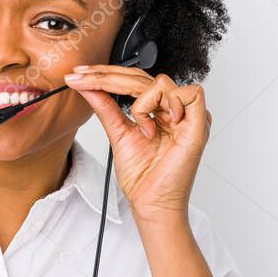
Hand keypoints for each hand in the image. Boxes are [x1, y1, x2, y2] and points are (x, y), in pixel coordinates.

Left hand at [64, 65, 211, 225]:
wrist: (150, 202)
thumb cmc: (141, 175)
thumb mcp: (117, 132)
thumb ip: (105, 106)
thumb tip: (86, 85)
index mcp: (158, 111)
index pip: (134, 80)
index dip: (107, 74)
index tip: (78, 76)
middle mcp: (174, 110)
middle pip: (143, 76)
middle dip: (108, 76)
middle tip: (81, 78)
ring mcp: (187, 117)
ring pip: (162, 82)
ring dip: (141, 102)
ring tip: (140, 128)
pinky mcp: (199, 125)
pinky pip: (189, 94)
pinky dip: (166, 104)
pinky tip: (154, 125)